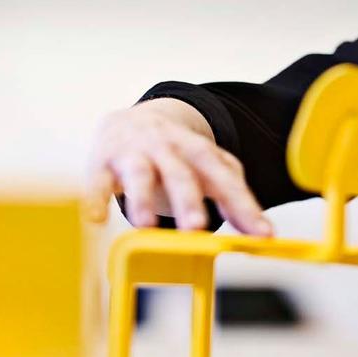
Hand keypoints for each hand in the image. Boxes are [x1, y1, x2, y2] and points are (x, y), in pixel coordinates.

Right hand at [84, 98, 271, 235]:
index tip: (262, 235)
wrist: (129, 121)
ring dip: (142, 198)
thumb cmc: (176, 155)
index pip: (224, 179)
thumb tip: (262, 234)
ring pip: (140, 174)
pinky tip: (96, 220)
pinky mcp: (103, 163)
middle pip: (181, 174)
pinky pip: (98, 181)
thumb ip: (234, 197)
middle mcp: (167, 149)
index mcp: (198, 152)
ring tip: (145, 225)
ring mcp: (134, 154)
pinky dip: (95, 199)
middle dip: (188, 200)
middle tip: (196, 228)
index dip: (244, 206)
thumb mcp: (208, 168)